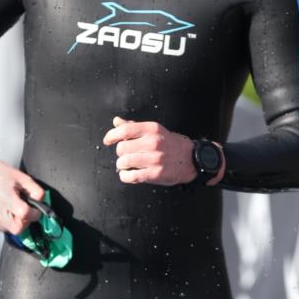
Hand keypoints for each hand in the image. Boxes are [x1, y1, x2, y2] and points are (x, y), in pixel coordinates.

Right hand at [0, 159, 44, 233]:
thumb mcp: (23, 178)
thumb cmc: (2, 174)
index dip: (34, 213)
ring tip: (14, 208)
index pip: (24, 214)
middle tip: (25, 211)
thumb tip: (40, 204)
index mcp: (4, 198)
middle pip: (18, 229)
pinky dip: (9, 223)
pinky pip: (4, 229)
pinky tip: (7, 211)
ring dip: (18, 222)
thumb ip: (36, 191)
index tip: (35, 208)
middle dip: (25, 221)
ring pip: (11, 231)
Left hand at [102, 116, 225, 186]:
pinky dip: (125, 177)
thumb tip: (116, 122)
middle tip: (126, 156)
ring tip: (126, 166)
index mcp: (152, 129)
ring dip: (121, 165)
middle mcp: (154, 142)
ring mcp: (155, 159)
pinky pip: (132, 176)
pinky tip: (128, 175)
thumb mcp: (154, 131)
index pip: (125, 130)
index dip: (112, 135)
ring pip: (125, 162)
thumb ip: (134, 127)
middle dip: (120, 153)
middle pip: (122, 147)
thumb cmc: (170, 144)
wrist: (191, 159)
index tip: (107, 141)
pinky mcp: (156, 174)